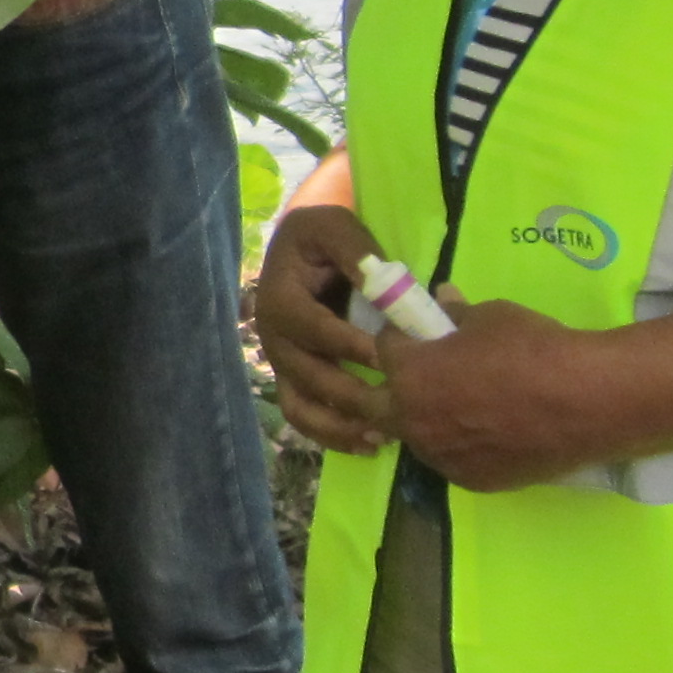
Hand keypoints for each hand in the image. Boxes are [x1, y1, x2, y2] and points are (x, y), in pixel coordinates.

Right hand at [255, 205, 394, 455]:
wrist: (299, 248)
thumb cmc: (320, 237)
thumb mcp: (335, 227)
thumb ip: (356, 251)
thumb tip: (382, 282)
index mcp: (279, 300)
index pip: (316, 330)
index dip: (353, 346)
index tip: (394, 358)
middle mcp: (273, 338)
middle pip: (311, 376)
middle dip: (356, 394)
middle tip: (400, 406)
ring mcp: (281, 364)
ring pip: (303, 408)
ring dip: (341, 426)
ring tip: (382, 436)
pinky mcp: (291, 380)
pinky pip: (304, 417)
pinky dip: (331, 436)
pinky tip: (368, 445)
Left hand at [373, 301, 624, 492]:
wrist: (587, 401)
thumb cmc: (533, 349)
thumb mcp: (491, 316)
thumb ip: (456, 313)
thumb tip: (442, 298)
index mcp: (408, 375)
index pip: (383, 348)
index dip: (400, 336)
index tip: (415, 332)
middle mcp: (413, 422)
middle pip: (377, 405)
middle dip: (392, 387)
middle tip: (419, 375)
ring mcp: (441, 457)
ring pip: (417, 435)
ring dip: (424, 418)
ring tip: (456, 405)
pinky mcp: (471, 481)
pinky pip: (451, 458)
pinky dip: (458, 444)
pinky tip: (486, 432)